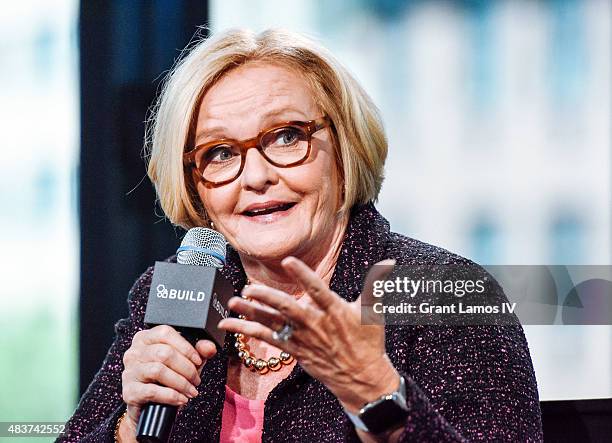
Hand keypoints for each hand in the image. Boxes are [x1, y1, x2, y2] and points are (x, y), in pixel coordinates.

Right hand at [120, 325, 216, 431]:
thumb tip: (209, 346)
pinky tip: (181, 399)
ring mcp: (129, 372)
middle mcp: (134, 352)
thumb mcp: (186, 363)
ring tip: (191, 390)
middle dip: (186, 368)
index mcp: (145, 338)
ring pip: (158, 371)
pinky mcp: (129, 391)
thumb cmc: (167, 380)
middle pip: (164, 353)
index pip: (165, 333)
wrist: (150, 408)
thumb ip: (199, 352)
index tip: (198, 360)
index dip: (185, 347)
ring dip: (181, 383)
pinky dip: (171, 396)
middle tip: (196, 380)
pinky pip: (152, 391)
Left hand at [217, 257, 397, 412]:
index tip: (288, 261)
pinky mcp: (294, 351)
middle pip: (288, 309)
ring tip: (232, 302)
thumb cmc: (368, 342)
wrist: (363, 380)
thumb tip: (390, 262)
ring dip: (251, 313)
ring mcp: (303, 339)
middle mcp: (316, 324)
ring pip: (274, 324)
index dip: (303, 275)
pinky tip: (230, 324)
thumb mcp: (373, 311)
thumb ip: (376, 284)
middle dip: (268, 298)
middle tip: (249, 288)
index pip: (318, 289)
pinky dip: (248, 330)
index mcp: (335, 311)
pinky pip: (268, 339)